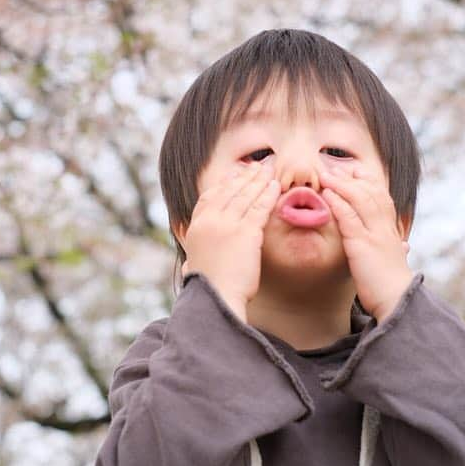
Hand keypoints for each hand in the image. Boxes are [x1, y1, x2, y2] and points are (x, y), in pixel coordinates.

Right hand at [179, 161, 279, 320]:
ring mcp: (227, 225)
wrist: (216, 298)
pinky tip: (276, 187)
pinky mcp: (246, 233)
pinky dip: (269, 195)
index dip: (224, 184)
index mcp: (196, 227)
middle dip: (244, 176)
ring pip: (246, 196)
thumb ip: (192, 262)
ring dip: (259, 181)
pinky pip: (260, 208)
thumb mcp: (193, 270)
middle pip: (229, 191)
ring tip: (269, 171)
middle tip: (257, 167)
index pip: (209, 197)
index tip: (235, 176)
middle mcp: (209, 221)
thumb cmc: (207, 291)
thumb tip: (188, 268)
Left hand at [319, 165, 413, 321]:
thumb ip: (395, 248)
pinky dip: (338, 204)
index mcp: (392, 229)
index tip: (355, 171)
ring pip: (360, 200)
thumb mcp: (394, 261)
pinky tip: (327, 195)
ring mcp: (375, 234)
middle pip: (370, 192)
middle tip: (334, 169)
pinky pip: (349, 218)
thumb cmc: (392, 285)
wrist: (396, 300)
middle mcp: (386, 227)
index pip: (382, 196)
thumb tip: (405, 246)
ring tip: (326, 176)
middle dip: (351, 178)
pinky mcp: (363, 245)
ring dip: (342, 186)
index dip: (368, 181)